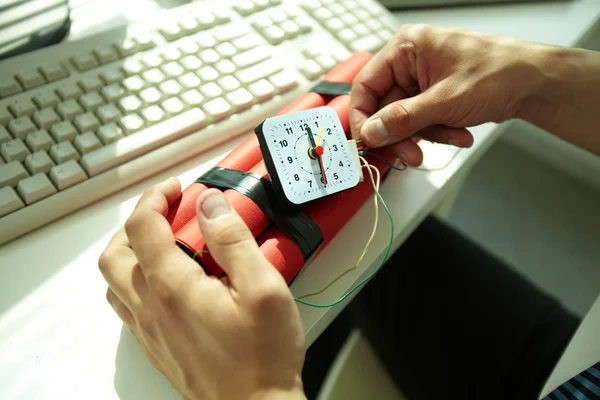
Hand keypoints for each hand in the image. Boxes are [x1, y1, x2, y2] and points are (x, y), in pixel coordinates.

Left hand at [99, 178, 305, 399]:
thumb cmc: (262, 357)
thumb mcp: (262, 289)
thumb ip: (233, 241)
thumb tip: (210, 205)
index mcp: (173, 288)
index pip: (144, 226)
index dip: (156, 197)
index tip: (176, 189)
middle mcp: (152, 308)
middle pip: (115, 253)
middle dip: (136, 222)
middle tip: (166, 212)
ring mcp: (151, 330)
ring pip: (115, 281)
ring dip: (131, 251)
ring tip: (164, 242)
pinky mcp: (158, 345)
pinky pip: (127, 305)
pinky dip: (137, 280)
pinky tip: (168, 281)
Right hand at [350, 24, 548, 164]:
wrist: (534, 83)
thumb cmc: (500, 73)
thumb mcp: (446, 100)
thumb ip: (404, 118)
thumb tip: (372, 132)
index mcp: (407, 48)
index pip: (366, 85)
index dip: (363, 117)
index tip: (368, 142)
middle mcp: (410, 62)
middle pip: (384, 107)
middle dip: (401, 133)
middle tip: (410, 154)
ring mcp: (422, 80)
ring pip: (403, 119)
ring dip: (426, 135)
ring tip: (453, 137)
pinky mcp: (433, 96)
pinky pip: (421, 121)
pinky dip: (437, 132)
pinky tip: (459, 133)